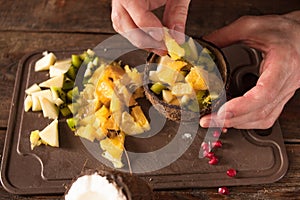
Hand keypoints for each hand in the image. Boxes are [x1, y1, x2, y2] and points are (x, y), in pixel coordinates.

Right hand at [111, 0, 190, 54]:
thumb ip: (177, 13)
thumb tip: (178, 37)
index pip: (137, 12)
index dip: (150, 29)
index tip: (164, 41)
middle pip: (125, 24)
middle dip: (145, 41)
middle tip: (165, 49)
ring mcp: (119, 2)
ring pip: (122, 28)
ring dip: (140, 41)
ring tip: (160, 46)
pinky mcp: (122, 8)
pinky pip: (124, 26)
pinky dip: (137, 35)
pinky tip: (151, 39)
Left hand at [200, 11, 299, 128]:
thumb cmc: (283, 30)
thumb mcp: (251, 26)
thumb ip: (225, 35)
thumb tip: (203, 46)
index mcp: (283, 63)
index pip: (265, 92)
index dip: (242, 106)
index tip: (222, 112)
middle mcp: (286, 82)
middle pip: (261, 111)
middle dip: (231, 119)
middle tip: (208, 120)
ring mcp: (284, 92)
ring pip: (264, 118)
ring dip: (237, 123)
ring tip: (214, 121)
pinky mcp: (279, 97)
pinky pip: (266, 116)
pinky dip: (246, 121)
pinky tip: (231, 119)